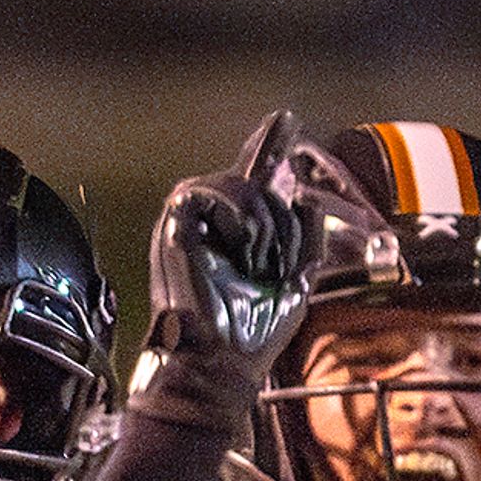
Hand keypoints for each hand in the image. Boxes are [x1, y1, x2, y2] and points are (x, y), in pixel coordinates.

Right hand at [144, 108, 310, 376]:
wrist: (219, 362)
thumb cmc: (252, 333)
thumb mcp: (297, 279)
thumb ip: (305, 237)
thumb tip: (304, 195)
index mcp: (235, 234)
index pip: (254, 178)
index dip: (269, 146)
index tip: (286, 118)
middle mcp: (210, 224)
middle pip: (258, 183)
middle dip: (279, 225)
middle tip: (270, 268)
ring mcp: (190, 223)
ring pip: (239, 184)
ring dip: (261, 225)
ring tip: (255, 264)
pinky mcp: (174, 223)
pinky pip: (212, 191)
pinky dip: (236, 217)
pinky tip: (238, 248)